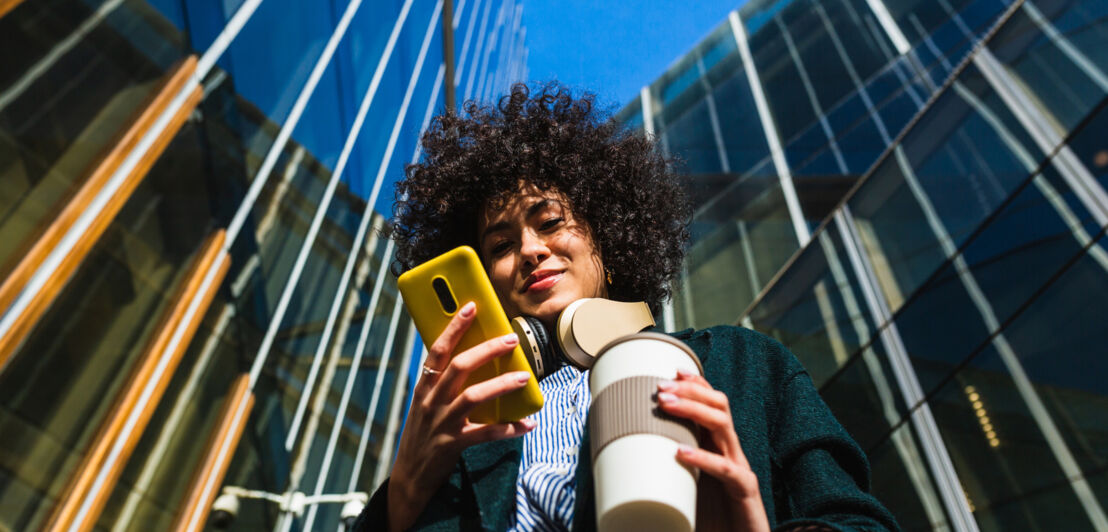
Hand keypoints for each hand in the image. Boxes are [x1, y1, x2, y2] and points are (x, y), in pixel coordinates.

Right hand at [387, 302, 535, 530]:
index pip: (438, 350)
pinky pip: (485, 433)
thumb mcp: (425, 405)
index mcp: (424, 387)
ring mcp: (442, 423)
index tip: (471, 307)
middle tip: (511, 339)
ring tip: (524, 377)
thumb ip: (442, 384)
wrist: (409, 477)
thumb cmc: (422, 435)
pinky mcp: (453, 444)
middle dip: (487, 350)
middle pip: (459, 367)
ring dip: (501, 385)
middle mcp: (431, 401)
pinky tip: (527, 424)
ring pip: (473, 396)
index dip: (454, 327)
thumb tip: (472, 358)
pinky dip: (509, 429)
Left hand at [657, 370, 769, 531]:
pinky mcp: (745, 491)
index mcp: (718, 447)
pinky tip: (681, 452)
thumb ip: (665, 468)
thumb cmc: (711, 517)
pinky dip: (703, 458)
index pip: (713, 404)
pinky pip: (727, 470)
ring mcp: (740, 469)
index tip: (672, 371)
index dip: (696, 384)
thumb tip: (623, 458)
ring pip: (723, 427)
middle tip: (660, 387)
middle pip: (719, 406)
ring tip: (665, 405)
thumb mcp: (684, 484)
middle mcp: (731, 452)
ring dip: (694, 411)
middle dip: (691, 391)